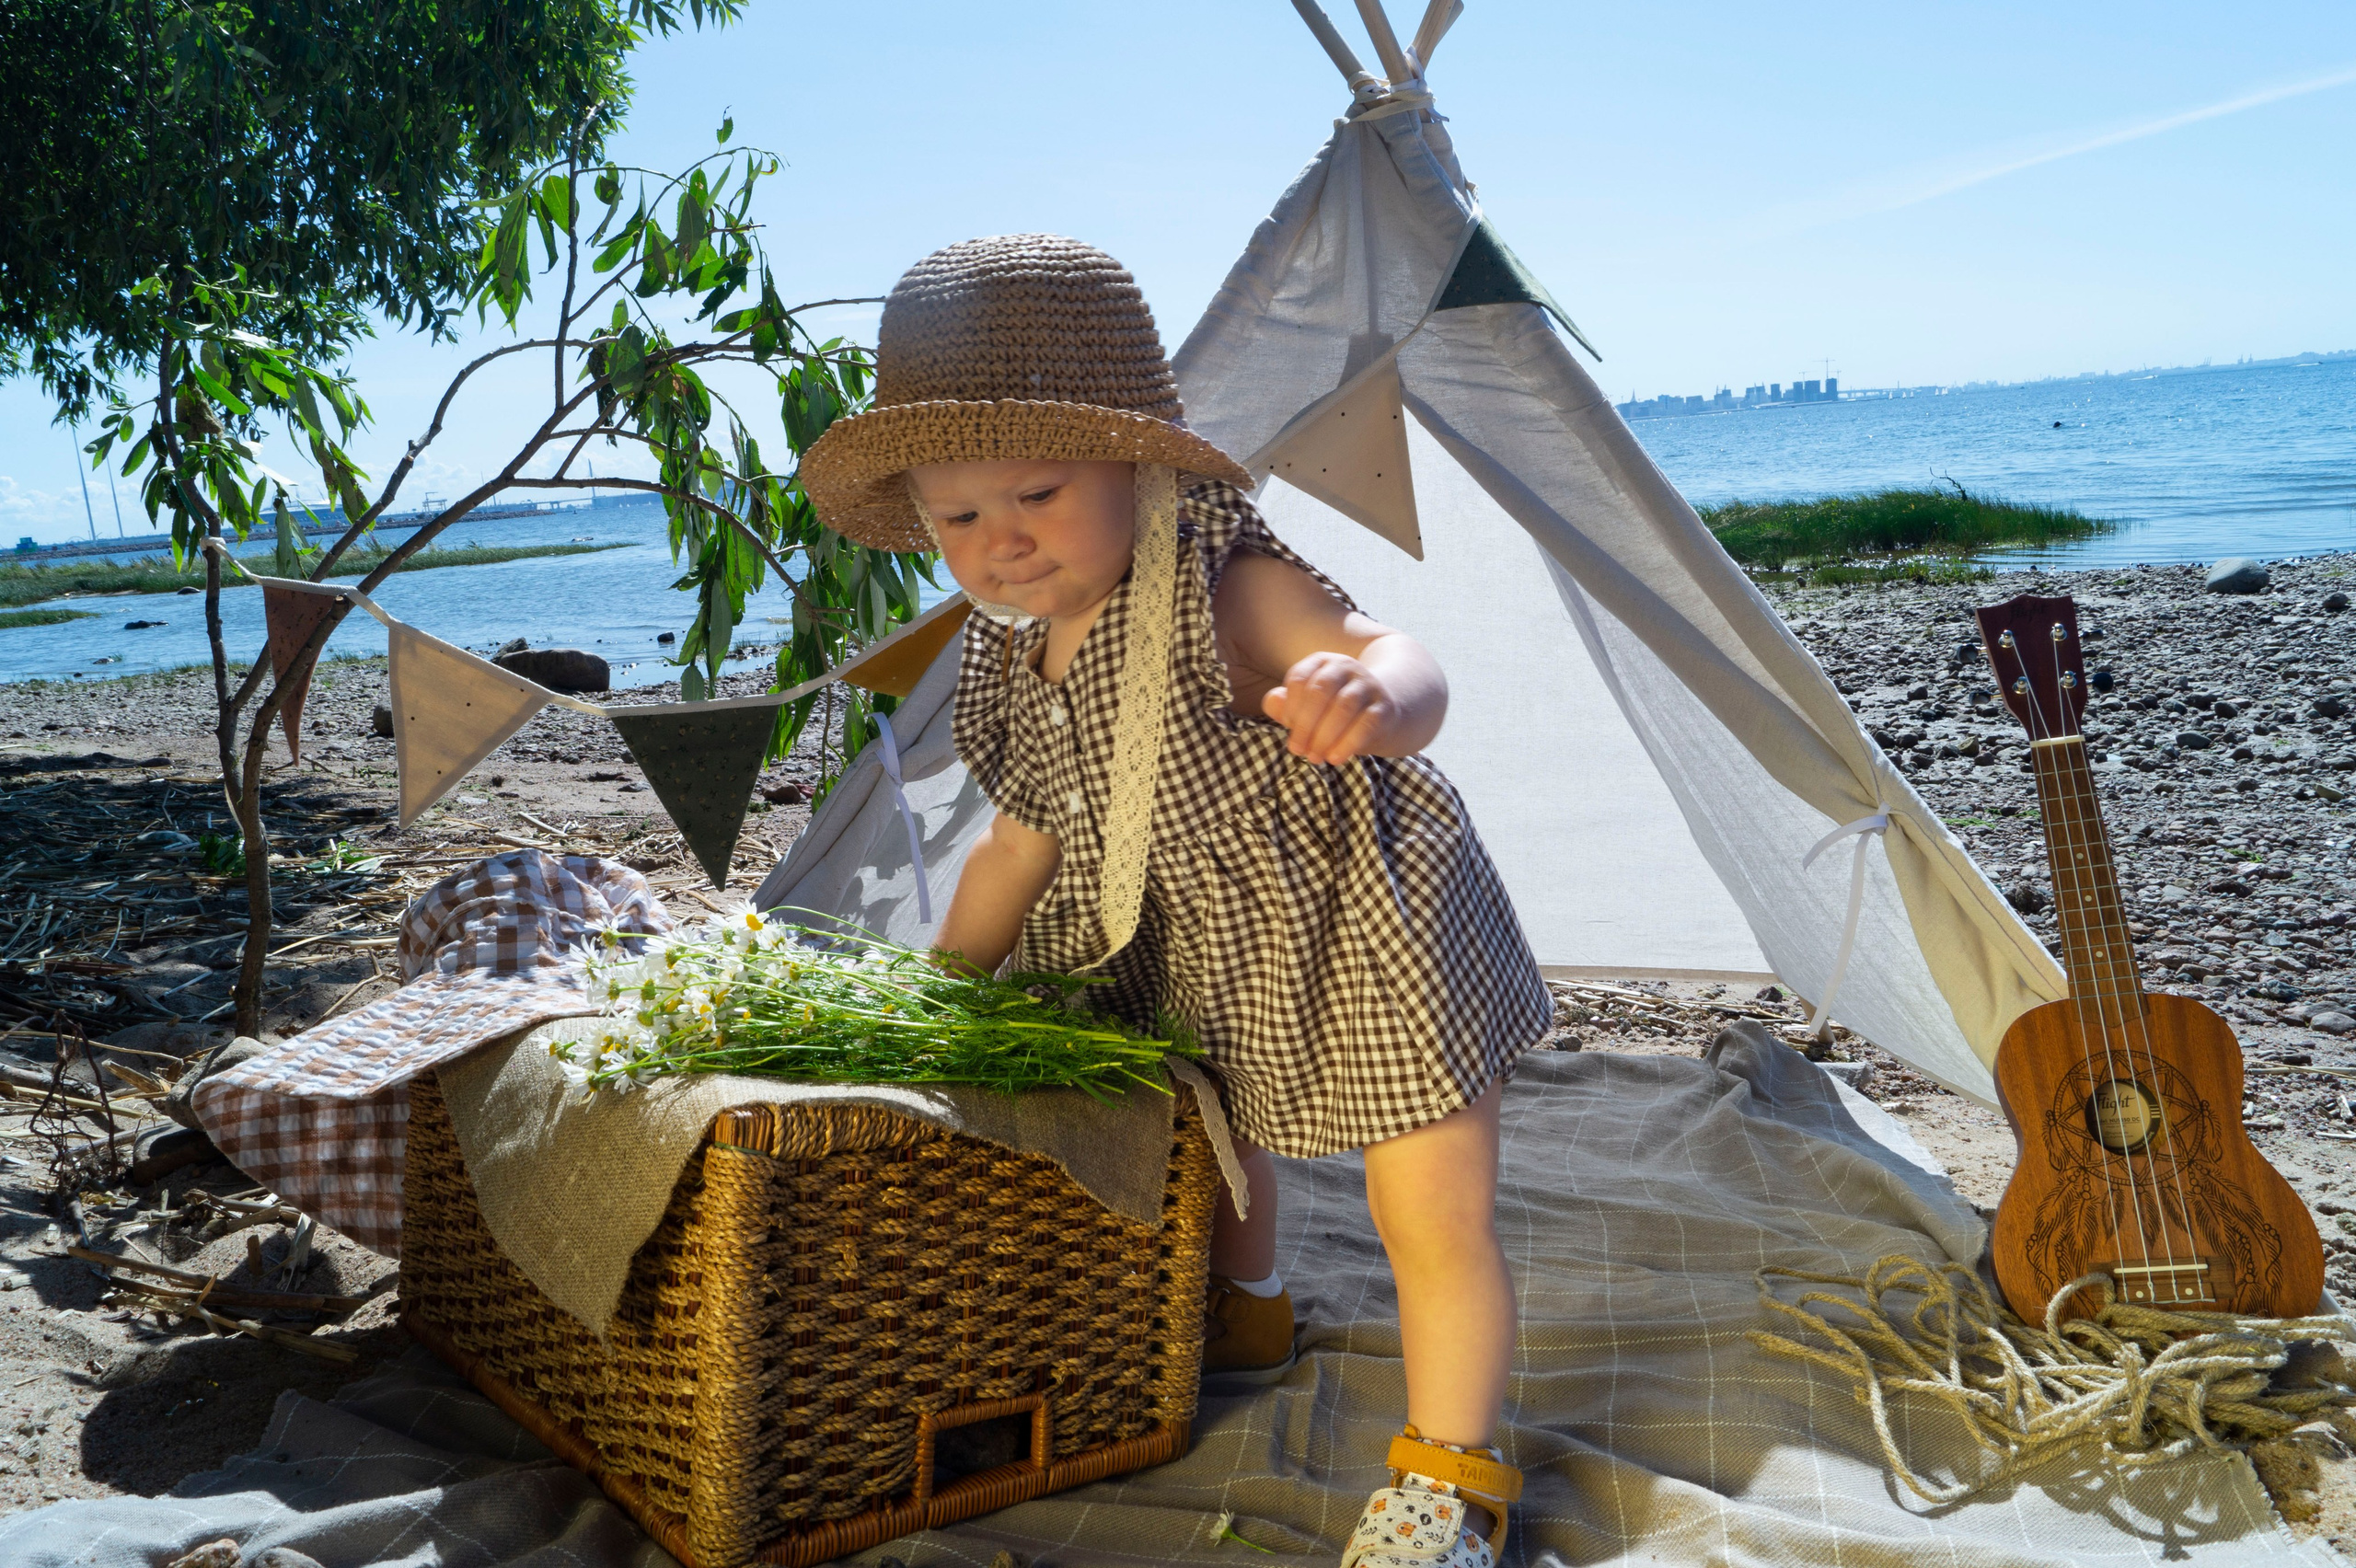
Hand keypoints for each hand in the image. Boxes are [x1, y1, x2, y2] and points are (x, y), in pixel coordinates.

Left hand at [1262, 651, 1392, 763]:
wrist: (1380, 715)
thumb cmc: (1332, 712)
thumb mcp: (1307, 708)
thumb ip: (1285, 706)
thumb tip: (1272, 701)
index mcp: (1321, 663)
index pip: (1300, 679)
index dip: (1291, 707)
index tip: (1289, 727)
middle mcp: (1345, 667)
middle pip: (1321, 691)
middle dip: (1305, 725)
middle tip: (1298, 750)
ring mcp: (1368, 685)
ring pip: (1344, 706)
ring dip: (1325, 736)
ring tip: (1315, 757)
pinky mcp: (1385, 706)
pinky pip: (1367, 723)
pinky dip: (1348, 743)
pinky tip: (1335, 758)